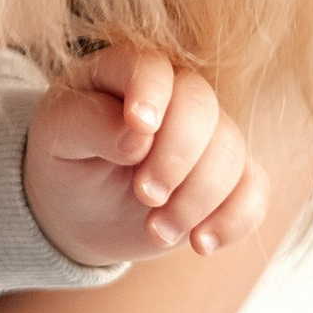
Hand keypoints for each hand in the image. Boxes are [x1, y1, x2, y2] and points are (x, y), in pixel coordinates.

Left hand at [24, 44, 267, 266]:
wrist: (80, 208)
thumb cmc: (65, 159)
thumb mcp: (58, 138)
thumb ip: (89, 124)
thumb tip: (136, 135)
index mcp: (124, 72)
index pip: (151, 68)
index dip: (151, 95)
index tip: (139, 129)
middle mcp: (174, 95)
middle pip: (201, 107)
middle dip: (177, 156)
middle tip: (145, 196)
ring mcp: (207, 135)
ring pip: (231, 152)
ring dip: (197, 198)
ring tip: (155, 229)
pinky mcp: (230, 176)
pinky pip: (254, 190)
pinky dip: (234, 219)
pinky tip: (201, 243)